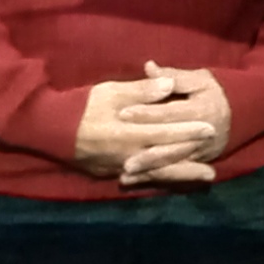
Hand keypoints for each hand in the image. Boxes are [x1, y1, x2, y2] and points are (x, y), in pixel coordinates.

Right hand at [73, 73, 216, 178]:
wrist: (48, 129)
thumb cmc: (81, 106)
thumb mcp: (110, 91)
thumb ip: (141, 91)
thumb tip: (169, 84)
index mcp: (128, 133)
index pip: (166, 133)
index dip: (189, 131)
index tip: (210, 129)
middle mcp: (128, 155)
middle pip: (166, 159)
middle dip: (191, 159)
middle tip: (214, 164)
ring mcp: (119, 167)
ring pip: (157, 173)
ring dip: (182, 175)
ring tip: (205, 176)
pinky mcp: (111, 173)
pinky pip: (142, 178)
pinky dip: (160, 179)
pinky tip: (173, 179)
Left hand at [115, 62, 235, 186]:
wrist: (241, 116)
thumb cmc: (213, 93)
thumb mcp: (198, 79)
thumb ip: (173, 76)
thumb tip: (149, 67)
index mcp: (202, 110)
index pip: (170, 113)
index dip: (147, 113)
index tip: (123, 113)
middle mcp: (202, 135)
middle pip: (171, 144)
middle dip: (146, 150)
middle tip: (120, 152)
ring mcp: (199, 152)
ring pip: (171, 162)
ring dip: (148, 169)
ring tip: (125, 173)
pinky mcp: (195, 163)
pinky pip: (173, 173)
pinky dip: (152, 177)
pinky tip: (133, 181)